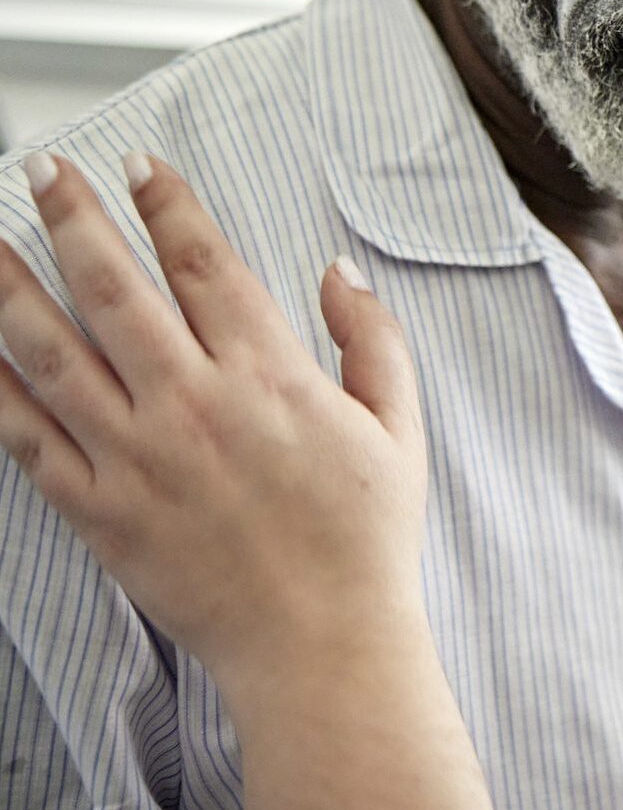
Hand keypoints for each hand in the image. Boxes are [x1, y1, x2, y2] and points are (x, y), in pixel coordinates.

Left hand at [0, 151, 428, 697]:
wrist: (321, 642)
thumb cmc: (364, 537)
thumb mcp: (397, 426)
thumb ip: (371, 340)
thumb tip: (338, 273)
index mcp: (269, 376)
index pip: (205, 264)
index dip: (168, 205)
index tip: (141, 167)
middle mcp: (193, 405)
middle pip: (115, 288)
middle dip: (74, 218)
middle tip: (44, 171)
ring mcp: (138, 458)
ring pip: (54, 352)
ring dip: (13, 288)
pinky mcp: (101, 511)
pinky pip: (30, 440)